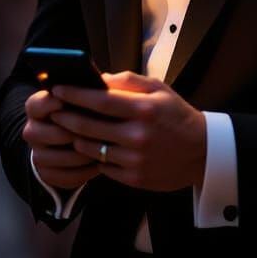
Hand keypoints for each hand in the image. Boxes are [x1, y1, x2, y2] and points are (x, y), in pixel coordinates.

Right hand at [23, 88, 102, 190]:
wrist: (69, 140)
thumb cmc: (81, 111)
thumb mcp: (81, 97)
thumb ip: (87, 89)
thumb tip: (105, 82)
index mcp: (36, 107)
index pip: (37, 104)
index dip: (51, 104)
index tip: (67, 102)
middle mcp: (32, 131)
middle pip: (50, 133)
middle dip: (74, 132)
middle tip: (97, 129)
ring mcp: (37, 154)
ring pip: (60, 157)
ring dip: (83, 154)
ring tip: (104, 148)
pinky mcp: (47, 175)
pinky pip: (67, 176)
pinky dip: (85, 171)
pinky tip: (99, 163)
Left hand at [51, 70, 206, 192]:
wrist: (202, 152)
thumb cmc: (177, 115)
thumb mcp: (159, 89)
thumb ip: (128, 81)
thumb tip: (98, 78)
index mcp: (144, 110)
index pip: (100, 101)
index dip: (75, 94)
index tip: (58, 89)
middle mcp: (138, 136)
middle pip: (89, 127)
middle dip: (66, 117)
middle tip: (54, 110)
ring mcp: (135, 160)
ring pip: (92, 149)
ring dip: (76, 139)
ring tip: (70, 129)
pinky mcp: (134, 179)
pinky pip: (103, 167)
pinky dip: (95, 157)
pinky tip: (92, 148)